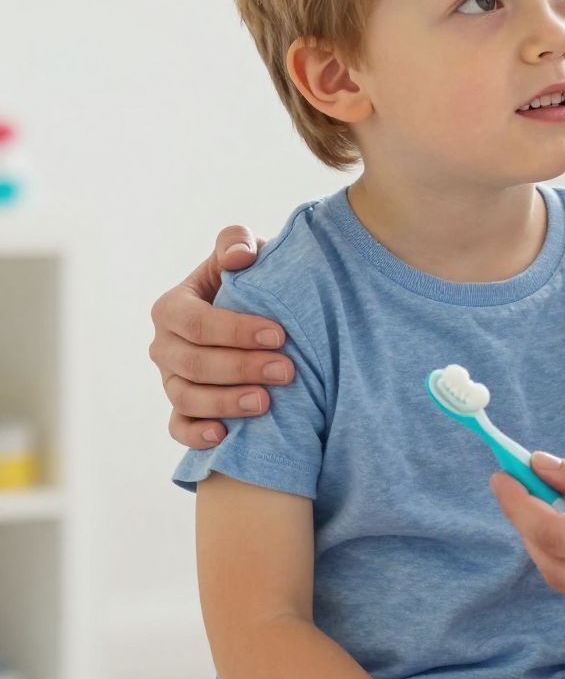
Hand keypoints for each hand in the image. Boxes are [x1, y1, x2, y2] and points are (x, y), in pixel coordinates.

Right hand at [150, 225, 295, 448]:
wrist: (260, 320)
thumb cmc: (251, 282)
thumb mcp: (245, 253)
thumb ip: (237, 242)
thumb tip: (238, 257)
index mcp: (172, 307)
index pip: (195, 322)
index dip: (235, 330)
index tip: (279, 334)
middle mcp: (164, 346)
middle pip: (193, 363)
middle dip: (240, 368)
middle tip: (286, 371)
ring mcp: (171, 381)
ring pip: (186, 398)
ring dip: (225, 403)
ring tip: (266, 403)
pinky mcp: (182, 411)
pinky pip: (179, 429)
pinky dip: (197, 435)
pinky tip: (225, 435)